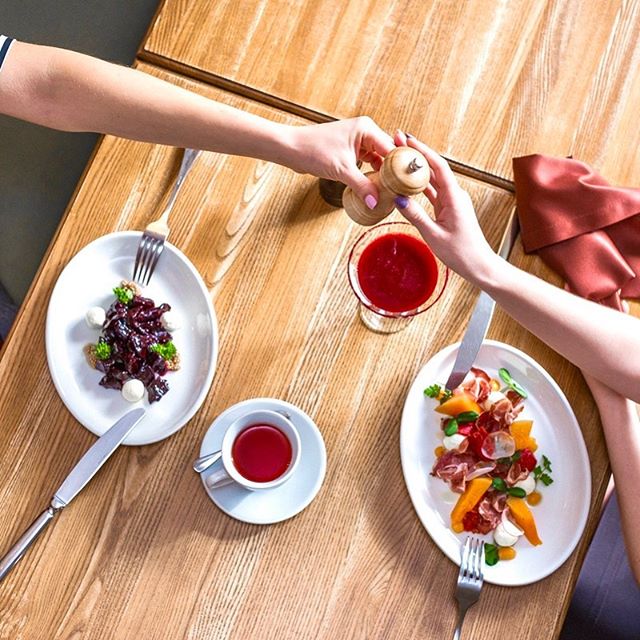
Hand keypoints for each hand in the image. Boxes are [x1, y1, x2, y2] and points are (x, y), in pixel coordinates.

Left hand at [286, 117, 394, 207]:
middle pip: (388, 153)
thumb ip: (362, 186)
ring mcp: (359, 141)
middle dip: (394, 171)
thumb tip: (376, 203)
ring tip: (393, 191)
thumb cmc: (313, 150)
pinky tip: (378, 187)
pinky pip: (369, 163)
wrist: (291, 148)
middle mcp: (366, 132)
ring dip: (384, 174)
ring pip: (379, 159)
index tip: (409, 183)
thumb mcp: (342, 171)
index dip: (402, 166)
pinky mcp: (351, 151)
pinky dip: (373, 174)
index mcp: (367, 128)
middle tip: (404, 190)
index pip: (393, 148)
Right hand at [391, 131, 497, 281]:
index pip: (438, 166)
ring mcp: (452, 201)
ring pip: (432, 178)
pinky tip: (407, 180)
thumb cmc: (462, 253)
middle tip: (398, 141)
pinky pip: (433, 191)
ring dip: (417, 167)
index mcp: (454, 198)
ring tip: (399, 157)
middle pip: (434, 167)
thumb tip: (398, 198)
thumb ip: (415, 215)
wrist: (479, 265)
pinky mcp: (449, 208)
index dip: (422, 150)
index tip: (407, 140)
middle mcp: (455, 195)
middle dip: (416, 153)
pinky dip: (420, 184)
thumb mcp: (433, 235)